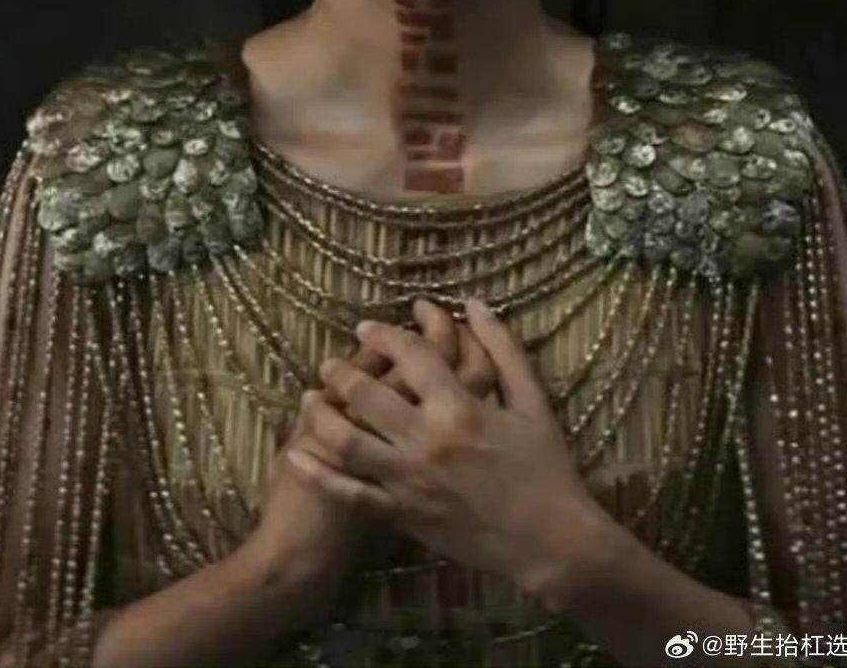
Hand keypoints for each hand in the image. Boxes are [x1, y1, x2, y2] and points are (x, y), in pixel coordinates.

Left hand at [285, 297, 610, 601]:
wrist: (550, 542)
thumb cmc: (546, 467)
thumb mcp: (533, 400)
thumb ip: (503, 348)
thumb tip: (474, 304)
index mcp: (459, 406)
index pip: (410, 354)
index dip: (386, 333)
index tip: (369, 326)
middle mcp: (426, 440)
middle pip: (366, 393)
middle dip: (341, 371)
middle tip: (330, 361)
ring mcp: (409, 480)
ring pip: (347, 441)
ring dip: (321, 415)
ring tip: (309, 398)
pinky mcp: (402, 515)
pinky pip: (350, 494)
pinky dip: (319, 474)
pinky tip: (297, 455)